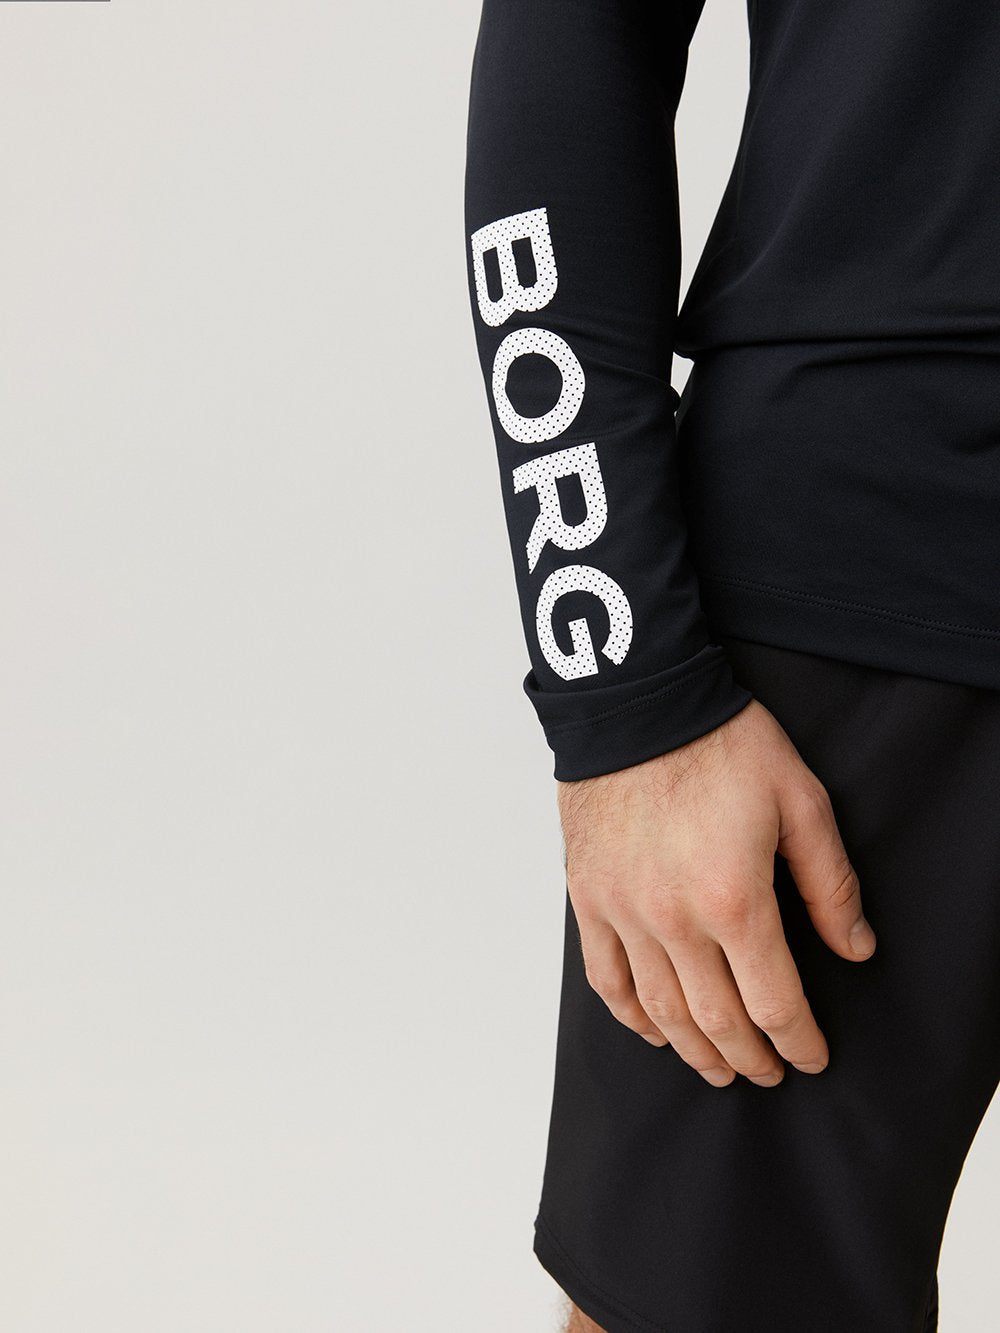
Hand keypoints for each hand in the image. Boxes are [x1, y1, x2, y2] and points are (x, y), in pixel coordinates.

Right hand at [557, 699, 874, 1087]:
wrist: (638, 702)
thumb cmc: (721, 743)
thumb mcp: (800, 800)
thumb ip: (830, 883)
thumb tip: (854, 948)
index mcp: (734, 899)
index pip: (774, 1003)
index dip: (799, 1042)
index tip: (812, 1056)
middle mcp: (674, 919)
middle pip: (717, 1020)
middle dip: (750, 1058)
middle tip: (769, 1071)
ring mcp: (623, 911)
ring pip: (661, 1010)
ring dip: (694, 1050)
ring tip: (719, 1068)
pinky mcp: (588, 896)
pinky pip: (605, 977)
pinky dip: (630, 1015)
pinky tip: (652, 1029)